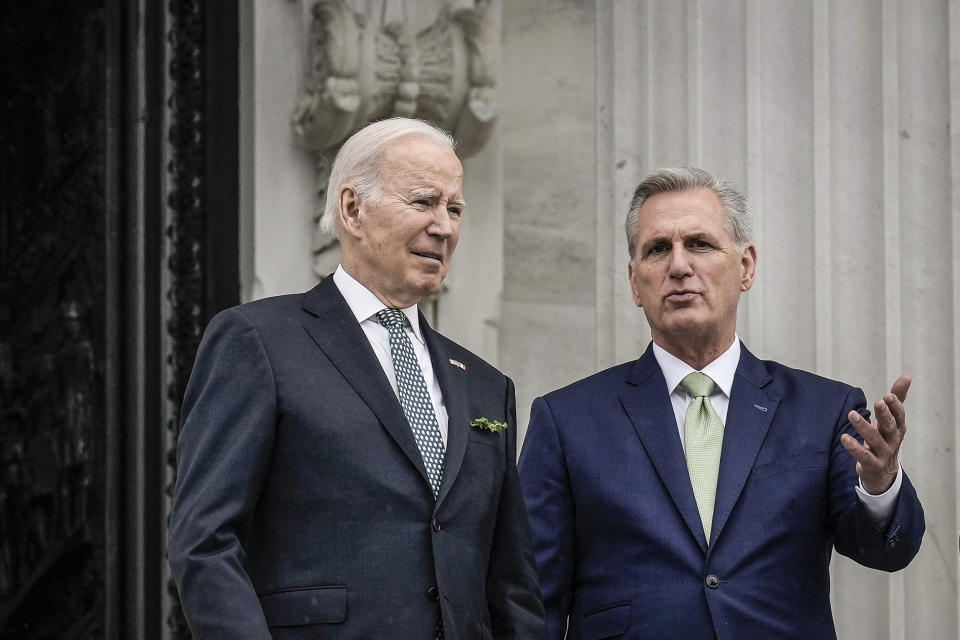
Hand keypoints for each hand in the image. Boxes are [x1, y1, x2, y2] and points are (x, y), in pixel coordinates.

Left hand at [840, 375, 910, 494]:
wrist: (883, 473)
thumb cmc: (885, 439)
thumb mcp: (891, 420)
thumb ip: (897, 399)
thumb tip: (907, 376)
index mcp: (897, 428)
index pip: (899, 416)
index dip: (895, 406)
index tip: (888, 395)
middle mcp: (892, 440)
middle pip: (890, 426)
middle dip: (885, 414)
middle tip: (879, 402)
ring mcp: (883, 453)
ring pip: (875, 440)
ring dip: (864, 427)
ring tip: (851, 414)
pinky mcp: (872, 465)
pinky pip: (863, 456)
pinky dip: (854, 447)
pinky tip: (844, 437)